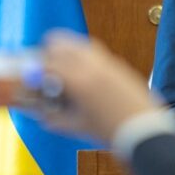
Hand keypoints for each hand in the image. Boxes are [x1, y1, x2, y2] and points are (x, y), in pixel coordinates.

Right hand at [40, 30, 159, 142]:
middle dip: (48, 53)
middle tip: (45, 67)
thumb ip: (54, 119)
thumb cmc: (111, 133)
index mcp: (79, 81)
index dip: (34, 68)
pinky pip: (97, 53)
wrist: (146, 131)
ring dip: (67, 51)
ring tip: (64, 69)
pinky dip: (84, 58)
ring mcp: (108, 63)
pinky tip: (85, 76)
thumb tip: (39, 114)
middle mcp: (93, 66)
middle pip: (61, 42)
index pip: (47, 64)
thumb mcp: (77, 128)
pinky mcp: (120, 66)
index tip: (29, 75)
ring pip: (80, 44)